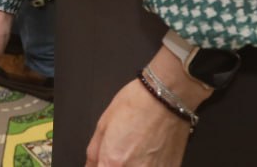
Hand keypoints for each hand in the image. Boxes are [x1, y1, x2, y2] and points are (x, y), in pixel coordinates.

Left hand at [85, 48, 209, 165]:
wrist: (167, 98)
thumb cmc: (136, 105)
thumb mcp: (103, 124)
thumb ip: (94, 153)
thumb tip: (89, 166)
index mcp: (112, 162)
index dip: (102, 165)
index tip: (104, 160)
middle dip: (116, 164)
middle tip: (120, 152)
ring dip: (133, 164)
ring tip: (137, 150)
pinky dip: (148, 165)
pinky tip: (149, 152)